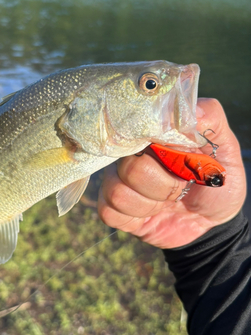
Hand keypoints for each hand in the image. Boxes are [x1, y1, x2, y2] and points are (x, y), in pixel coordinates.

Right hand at [98, 99, 246, 248]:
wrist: (208, 222)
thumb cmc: (214, 181)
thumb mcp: (225, 150)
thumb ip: (212, 123)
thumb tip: (192, 112)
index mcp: (152, 133)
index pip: (138, 130)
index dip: (162, 151)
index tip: (181, 162)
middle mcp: (129, 152)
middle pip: (130, 166)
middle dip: (164, 185)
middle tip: (181, 185)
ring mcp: (117, 178)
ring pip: (117, 191)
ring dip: (150, 204)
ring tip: (166, 201)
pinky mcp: (110, 206)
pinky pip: (109, 211)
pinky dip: (134, 218)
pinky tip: (148, 215)